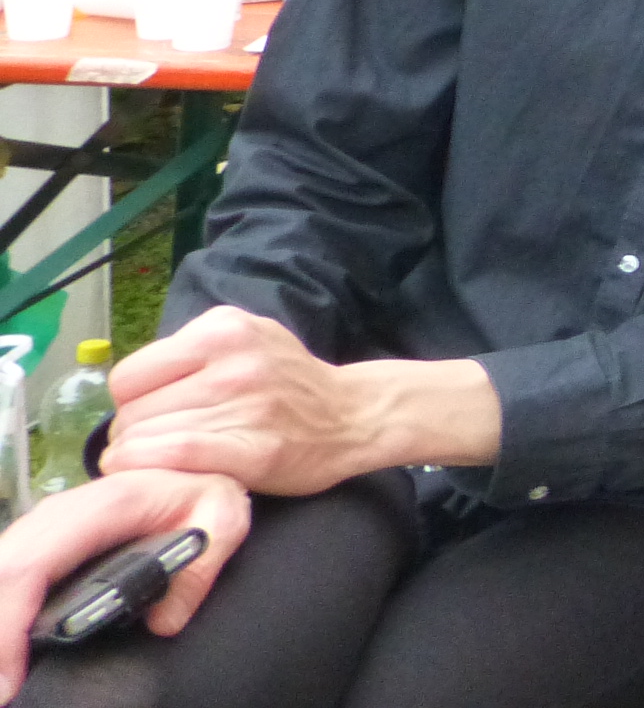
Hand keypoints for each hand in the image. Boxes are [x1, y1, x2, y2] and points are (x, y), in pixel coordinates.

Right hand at [0, 469, 250, 693]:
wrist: (195, 467)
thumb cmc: (203, 493)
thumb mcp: (223, 519)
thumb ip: (200, 571)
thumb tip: (163, 622)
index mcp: (103, 505)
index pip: (31, 564)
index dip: (8, 622)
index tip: (10, 678)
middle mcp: (63, 513)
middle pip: (3, 572)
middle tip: (3, 688)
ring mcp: (47, 526)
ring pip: (1, 572)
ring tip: (6, 674)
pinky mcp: (42, 542)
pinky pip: (10, 575)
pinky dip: (5, 612)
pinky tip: (11, 649)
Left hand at [101, 308, 393, 494]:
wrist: (353, 415)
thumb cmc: (290, 383)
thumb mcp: (246, 339)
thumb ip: (191, 352)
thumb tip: (129, 391)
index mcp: (224, 328)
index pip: (129, 376)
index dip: (131, 403)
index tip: (151, 416)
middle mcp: (233, 360)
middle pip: (132, 413)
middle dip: (136, 435)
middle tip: (162, 445)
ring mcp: (244, 404)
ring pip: (145, 440)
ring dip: (144, 460)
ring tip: (171, 461)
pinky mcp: (252, 448)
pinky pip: (172, 457)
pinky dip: (150, 470)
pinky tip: (158, 475)